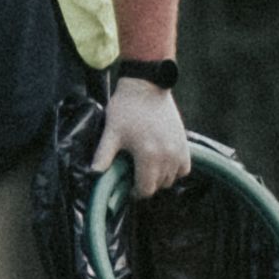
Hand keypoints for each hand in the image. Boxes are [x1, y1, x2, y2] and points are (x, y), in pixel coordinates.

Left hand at [94, 72, 195, 198]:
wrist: (146, 86)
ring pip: (172, 179)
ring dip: (160, 178)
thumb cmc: (126, 108)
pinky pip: (184, 168)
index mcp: (148, 156)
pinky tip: (163, 163)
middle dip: (146, 184)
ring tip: (146, 167)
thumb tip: (93, 173)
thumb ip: (102, 156)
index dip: (135, 192)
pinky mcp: (185, 143)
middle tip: (134, 174)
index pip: (146, 189)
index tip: (127, 186)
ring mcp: (178, 150)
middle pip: (159, 186)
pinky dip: (175, 170)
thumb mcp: (111, 132)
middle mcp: (167, 156)